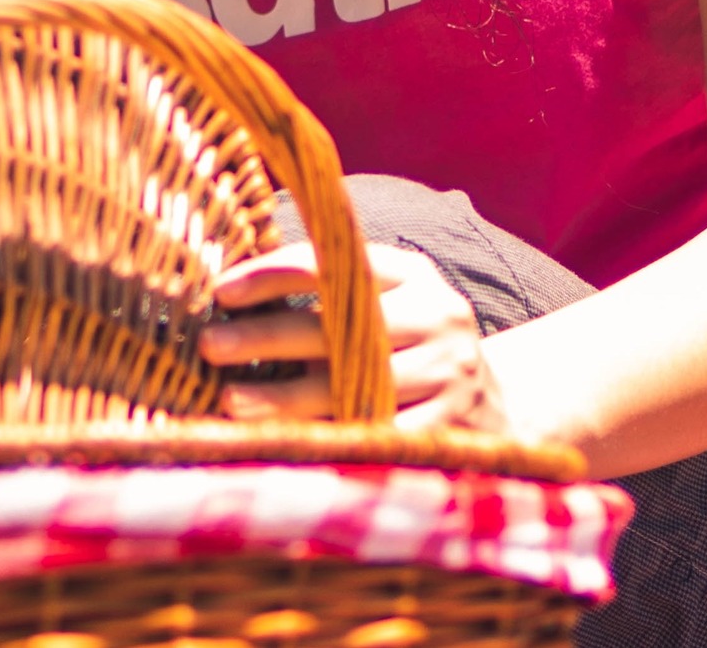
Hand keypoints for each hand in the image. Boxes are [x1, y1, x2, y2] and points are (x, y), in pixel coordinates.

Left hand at [200, 242, 507, 433]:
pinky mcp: (454, 424)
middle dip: (266, 336)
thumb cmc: (406, 346)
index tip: (219, 291)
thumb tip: (224, 289)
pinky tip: (288, 443)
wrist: (498, 404)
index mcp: (411, 273)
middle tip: (209, 345)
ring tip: (230, 401)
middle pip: (338, 326)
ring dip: (286, 397)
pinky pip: (382, 433)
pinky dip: (332, 439)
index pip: (333, 264)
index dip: (272, 275)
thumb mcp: (383, 302)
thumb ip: (326, 289)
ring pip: (354, 384)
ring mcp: (450, 371)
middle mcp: (437, 314)